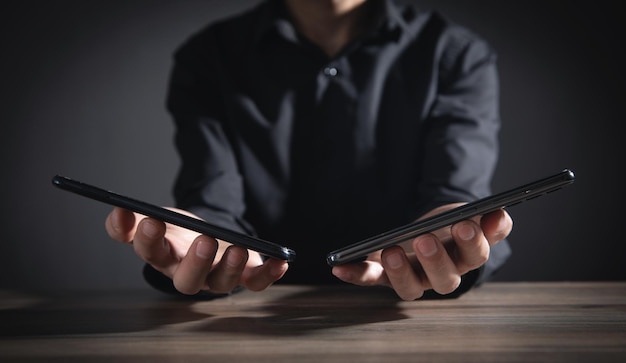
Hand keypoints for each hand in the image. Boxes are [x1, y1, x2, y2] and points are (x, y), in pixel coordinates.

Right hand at [105, 207, 287, 294]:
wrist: (205, 238)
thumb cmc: (176, 233)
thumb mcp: (151, 222)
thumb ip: (128, 221)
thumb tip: (117, 211)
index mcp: (164, 258)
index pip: (152, 254)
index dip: (149, 240)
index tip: (150, 220)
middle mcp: (190, 273)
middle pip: (189, 280)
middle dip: (196, 262)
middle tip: (203, 240)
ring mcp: (218, 277)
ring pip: (223, 283)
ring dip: (231, 268)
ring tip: (238, 248)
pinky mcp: (244, 276)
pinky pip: (256, 282)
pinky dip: (270, 274)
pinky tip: (281, 261)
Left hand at [331, 204, 512, 299]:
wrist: (425, 231)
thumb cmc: (450, 226)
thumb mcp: (471, 216)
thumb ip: (488, 221)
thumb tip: (499, 215)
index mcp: (465, 258)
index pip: (475, 256)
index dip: (473, 242)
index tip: (467, 221)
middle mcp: (440, 275)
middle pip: (444, 280)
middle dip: (435, 259)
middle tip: (425, 238)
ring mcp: (411, 278)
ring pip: (409, 288)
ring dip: (400, 272)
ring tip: (391, 251)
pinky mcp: (384, 276)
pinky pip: (369, 280)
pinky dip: (354, 275)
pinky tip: (338, 266)